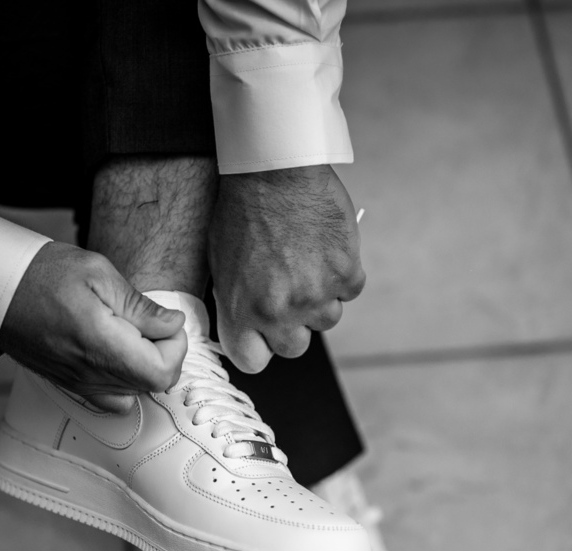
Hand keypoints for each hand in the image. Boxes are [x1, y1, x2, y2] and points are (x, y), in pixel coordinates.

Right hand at [0, 242, 187, 412]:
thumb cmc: (42, 274)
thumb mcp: (99, 273)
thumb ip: (140, 307)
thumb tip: (172, 324)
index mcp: (99, 343)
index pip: (162, 372)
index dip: (176, 347)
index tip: (166, 323)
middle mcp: (88, 372)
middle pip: (153, 385)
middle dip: (164, 354)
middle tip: (151, 323)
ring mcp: (77, 383)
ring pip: (135, 393)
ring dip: (145, 366)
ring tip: (131, 334)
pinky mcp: (69, 385)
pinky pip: (111, 399)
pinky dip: (125, 381)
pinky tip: (117, 354)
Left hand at [208, 165, 365, 373]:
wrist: (275, 170)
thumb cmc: (243, 211)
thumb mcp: (222, 264)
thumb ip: (237, 303)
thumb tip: (248, 326)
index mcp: (241, 311)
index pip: (253, 361)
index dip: (260, 347)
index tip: (263, 334)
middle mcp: (279, 311)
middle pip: (295, 346)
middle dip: (293, 324)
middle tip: (288, 292)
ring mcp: (315, 295)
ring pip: (327, 320)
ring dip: (320, 298)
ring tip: (306, 262)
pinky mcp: (345, 273)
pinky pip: (349, 290)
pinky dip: (341, 273)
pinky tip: (324, 248)